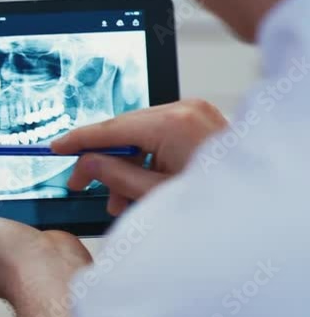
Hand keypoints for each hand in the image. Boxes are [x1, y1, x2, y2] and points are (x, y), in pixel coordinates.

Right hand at [51, 99, 227, 214]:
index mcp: (174, 124)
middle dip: (103, 160)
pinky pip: (159, 135)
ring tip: (119, 198)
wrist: (260, 206)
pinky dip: (146, 158)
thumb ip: (113, 175)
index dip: (79, 139)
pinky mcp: (200, 121)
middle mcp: (185, 110)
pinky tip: (139, 184)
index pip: (111, 129)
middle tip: (80, 183)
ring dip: (125, 164)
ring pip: (140, 134)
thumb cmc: (217, 203)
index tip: (56, 147)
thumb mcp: (154, 193)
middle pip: (124, 130)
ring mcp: (195, 113)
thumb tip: (84, 164)